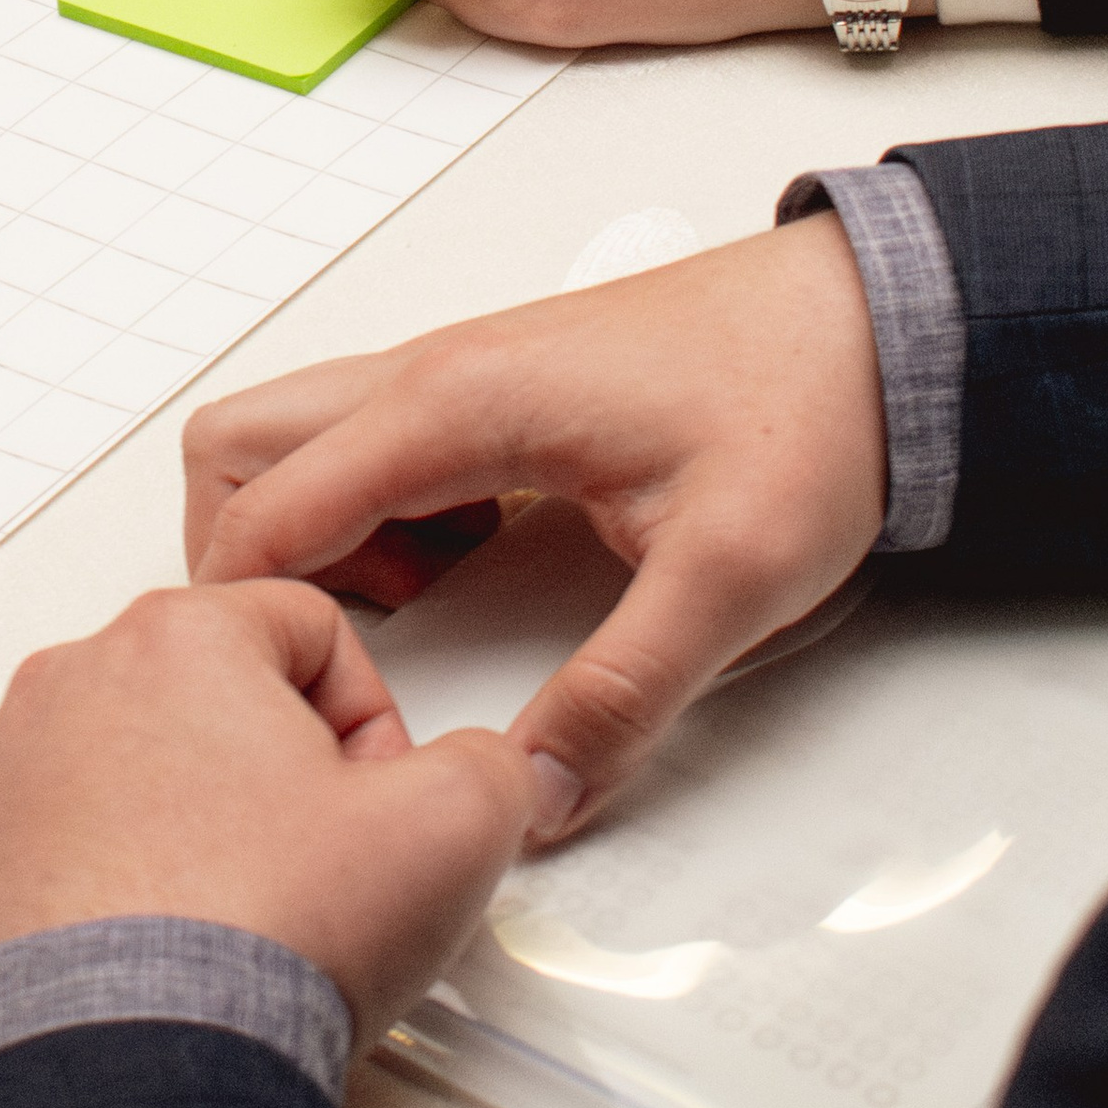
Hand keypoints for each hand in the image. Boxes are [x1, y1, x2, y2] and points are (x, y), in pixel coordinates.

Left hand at [0, 581, 532, 1042]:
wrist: (110, 1075)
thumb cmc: (248, 943)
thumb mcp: (449, 832)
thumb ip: (489, 769)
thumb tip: (485, 772)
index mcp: (180, 639)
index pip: (308, 629)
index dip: (369, 719)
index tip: (375, 801)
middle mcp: (66, 684)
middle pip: (203, 698)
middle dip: (263, 775)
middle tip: (305, 874)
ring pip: (108, 771)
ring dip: (166, 829)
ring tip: (216, 930)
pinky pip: (23, 850)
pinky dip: (74, 893)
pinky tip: (128, 960)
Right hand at [182, 215, 888, 840]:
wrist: (875, 316)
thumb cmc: (805, 400)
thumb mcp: (732, 573)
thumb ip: (626, 693)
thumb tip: (538, 791)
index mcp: (456, 406)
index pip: (265, 510)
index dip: (257, 621)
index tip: (317, 699)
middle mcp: (431, 372)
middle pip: (233, 449)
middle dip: (245, 558)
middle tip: (341, 644)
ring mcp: (454, 370)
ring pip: (292, 439)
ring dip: (313, 531)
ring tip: (421, 607)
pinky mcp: (488, 384)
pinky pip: (365, 442)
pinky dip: (372, 510)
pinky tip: (469, 562)